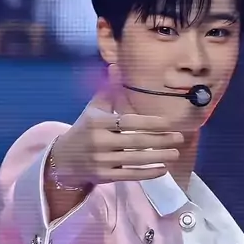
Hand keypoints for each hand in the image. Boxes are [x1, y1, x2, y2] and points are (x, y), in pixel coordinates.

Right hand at [52, 69, 183, 185]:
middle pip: (135, 141)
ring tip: (176, 153)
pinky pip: (130, 175)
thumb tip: (115, 66)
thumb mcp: (92, 110)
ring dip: (158, 157)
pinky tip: (162, 170)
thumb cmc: (84, 130)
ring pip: (135, 159)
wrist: (64, 159)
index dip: (149, 123)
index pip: (128, 122)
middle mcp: (99, 141)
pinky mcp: (104, 177)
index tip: (168, 123)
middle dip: (160, 140)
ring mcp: (101, 161)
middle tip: (180, 138)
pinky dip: (147, 174)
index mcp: (97, 122)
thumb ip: (107, 90)